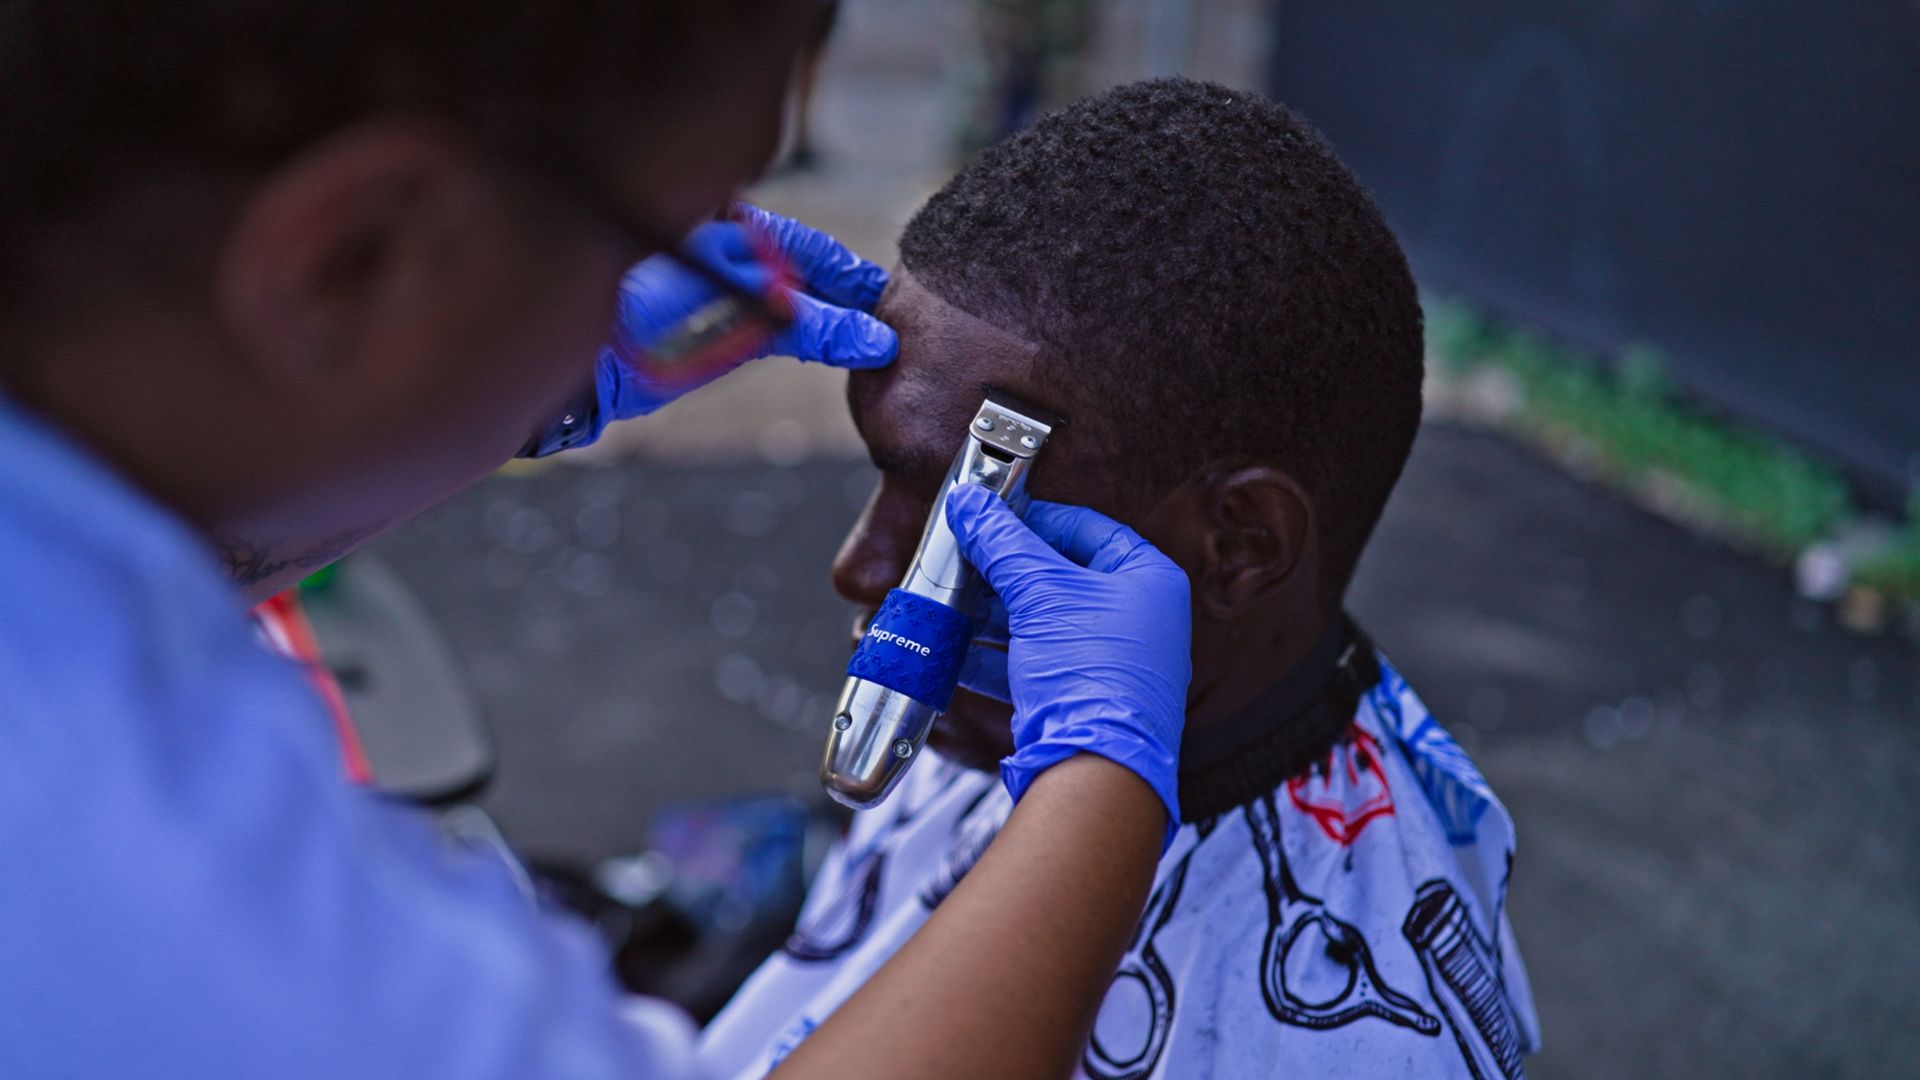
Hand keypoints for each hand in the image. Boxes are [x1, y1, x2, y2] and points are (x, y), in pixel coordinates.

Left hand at [597, 209, 897, 422]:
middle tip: (903, 336)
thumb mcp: (737, 310)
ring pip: (805, 307)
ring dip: (840, 328)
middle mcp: (742, 256)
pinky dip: (816, 343)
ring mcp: (734, 293)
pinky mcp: (726, 330)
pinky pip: (786, 332)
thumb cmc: (647, 315)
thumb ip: (809, 324)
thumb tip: (875, 341)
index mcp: (740, 230)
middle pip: (817, 279)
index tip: (903, 308)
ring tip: (882, 351)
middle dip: (857, 306)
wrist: (587, 365)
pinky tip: (842, 357)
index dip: (862, 281)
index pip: (821, 252)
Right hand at [944, 485, 1191, 846]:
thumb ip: (1002, 544)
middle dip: (1001, 574)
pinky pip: (1031, 665)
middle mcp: (1137, 619)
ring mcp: (1109, 662)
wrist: (1098, 770)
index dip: (1032, 519)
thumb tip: (970, 502)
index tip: (987, 517)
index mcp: (1147, 579)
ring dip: (990, 616)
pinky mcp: (1081, 699)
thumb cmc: (1090, 674)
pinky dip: (993, 658)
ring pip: (1039, 624)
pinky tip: (954, 654)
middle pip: (1057, 577)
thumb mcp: (1040, 593)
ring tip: (948, 605)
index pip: (1085, 528)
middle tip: (959, 560)